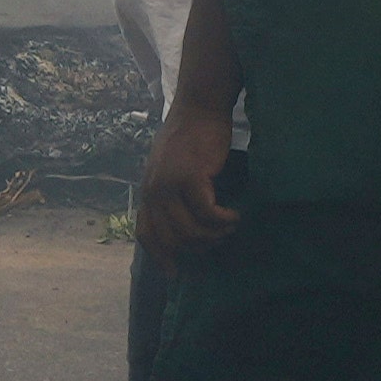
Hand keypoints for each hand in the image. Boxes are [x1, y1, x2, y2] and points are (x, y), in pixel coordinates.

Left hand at [134, 103, 243, 258]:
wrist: (200, 107)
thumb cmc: (192, 135)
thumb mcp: (172, 166)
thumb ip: (172, 190)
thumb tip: (185, 220)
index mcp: (148, 189)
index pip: (146, 233)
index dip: (160, 256)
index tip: (175, 274)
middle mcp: (153, 190)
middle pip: (171, 238)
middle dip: (196, 248)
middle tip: (218, 242)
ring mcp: (169, 184)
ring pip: (189, 231)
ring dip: (213, 235)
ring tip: (229, 226)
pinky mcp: (190, 177)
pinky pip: (207, 214)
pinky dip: (223, 220)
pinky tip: (234, 215)